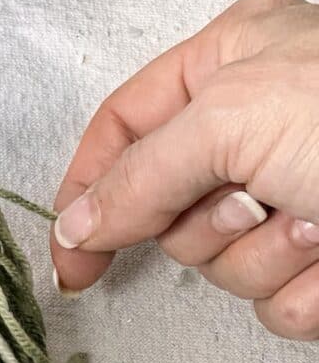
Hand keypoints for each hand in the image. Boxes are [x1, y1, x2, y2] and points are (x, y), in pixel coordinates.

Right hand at [51, 0, 318, 340]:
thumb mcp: (233, 120)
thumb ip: (139, 175)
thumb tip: (76, 227)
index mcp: (230, 60)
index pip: (123, 126)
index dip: (87, 190)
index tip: (68, 258)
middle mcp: (255, 124)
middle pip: (168, 206)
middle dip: (210, 219)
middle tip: (257, 198)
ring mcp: (290, 192)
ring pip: (220, 264)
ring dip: (266, 254)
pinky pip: (274, 302)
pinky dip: (307, 290)